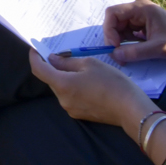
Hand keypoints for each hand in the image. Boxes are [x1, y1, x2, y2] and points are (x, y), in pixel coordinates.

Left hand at [27, 47, 152, 126]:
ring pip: (61, 88)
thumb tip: (52, 60)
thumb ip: (67, 62)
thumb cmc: (111, 82)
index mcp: (62, 85)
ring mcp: (70, 109)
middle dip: (52, 67)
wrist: (130, 109)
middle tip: (62, 54)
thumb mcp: (90, 64)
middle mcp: (62, 99)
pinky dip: (72, 87)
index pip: (39, 70)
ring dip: (64, 77)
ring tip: (78, 67)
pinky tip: (86, 82)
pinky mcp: (79, 115)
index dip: (35, 58)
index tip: (35, 49)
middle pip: (50, 79)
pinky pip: (70, 97)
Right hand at [102, 0, 165, 62]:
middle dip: (112, 38)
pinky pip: (125, 32)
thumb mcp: (158, 48)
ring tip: (124, 56)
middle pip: (113, 21)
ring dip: (118, 42)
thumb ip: (136, 52)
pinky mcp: (140, 25)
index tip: (115, 46)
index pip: (113, 13)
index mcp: (141, 8)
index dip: (109, 30)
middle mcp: (137, 9)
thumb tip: (115, 55)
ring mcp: (138, 16)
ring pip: (118, 27)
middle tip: (117, 56)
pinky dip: (124, 43)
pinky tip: (130, 52)